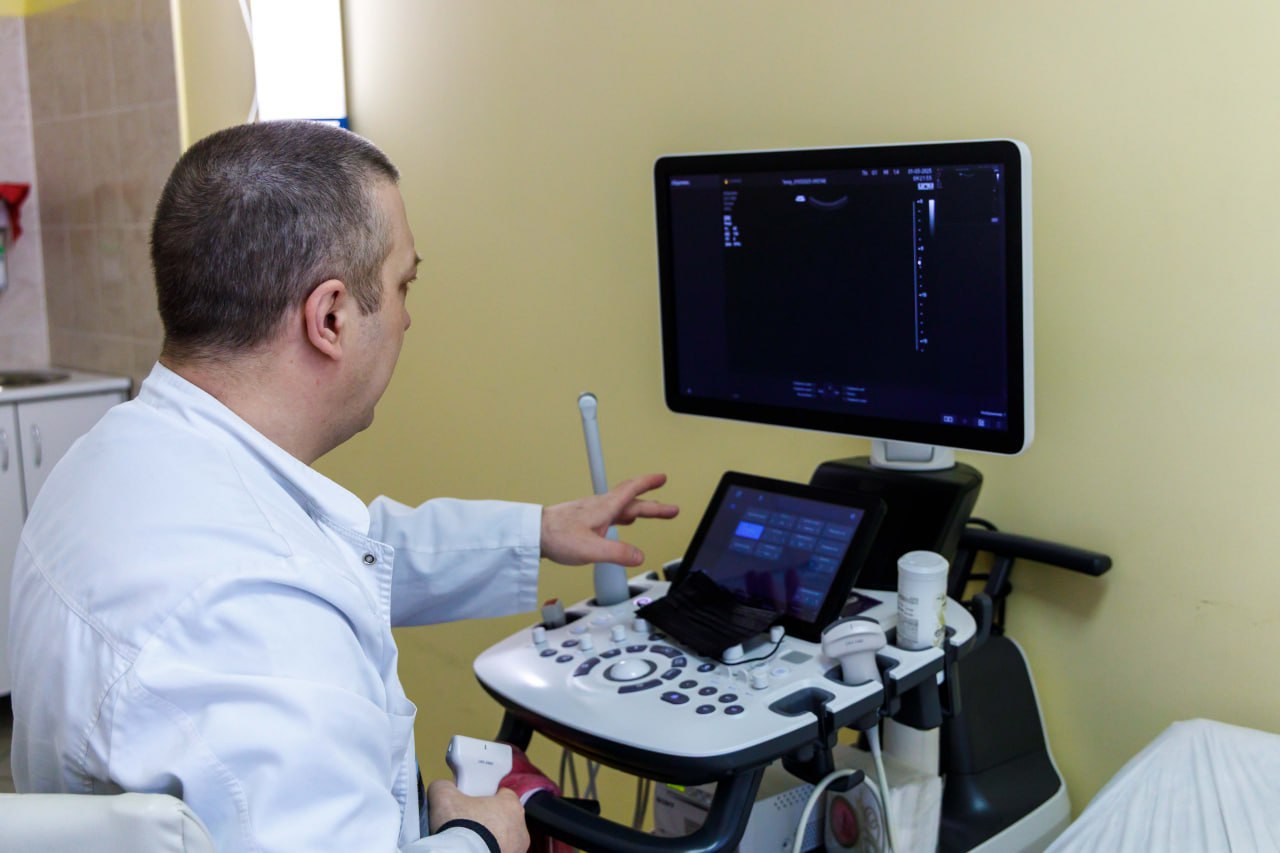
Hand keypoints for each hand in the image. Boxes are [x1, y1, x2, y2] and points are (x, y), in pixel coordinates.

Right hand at [426, 779, 529, 852]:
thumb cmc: (460, 827)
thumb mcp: (444, 795)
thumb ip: (445, 786)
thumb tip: (443, 788)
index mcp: (511, 805)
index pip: (503, 794)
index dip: (487, 797)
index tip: (473, 803)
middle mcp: (520, 828)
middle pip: (504, 817)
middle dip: (488, 820)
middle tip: (468, 824)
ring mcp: (517, 848)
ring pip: (504, 838)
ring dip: (490, 838)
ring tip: (469, 841)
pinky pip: (501, 851)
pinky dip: (488, 851)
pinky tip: (473, 850)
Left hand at [541, 473, 678, 566]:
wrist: (533, 534)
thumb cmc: (556, 535)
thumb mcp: (591, 549)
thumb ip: (617, 553)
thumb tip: (639, 556)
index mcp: (605, 507)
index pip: (632, 490)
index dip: (649, 483)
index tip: (662, 478)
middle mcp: (599, 506)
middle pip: (632, 502)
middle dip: (653, 505)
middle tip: (671, 508)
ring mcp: (591, 513)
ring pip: (621, 508)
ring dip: (638, 509)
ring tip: (650, 512)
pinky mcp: (583, 521)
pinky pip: (610, 515)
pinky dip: (622, 517)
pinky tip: (619, 524)